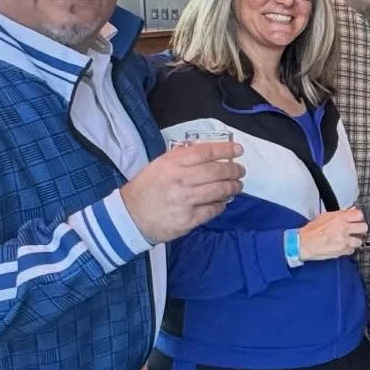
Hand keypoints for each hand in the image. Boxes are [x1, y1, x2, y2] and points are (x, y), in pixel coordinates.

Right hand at [122, 142, 243, 242]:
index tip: (238, 150)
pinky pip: (213, 210)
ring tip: (237, 185)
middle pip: (217, 171)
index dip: (226, 150)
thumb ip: (182, 157)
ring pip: (219, 190)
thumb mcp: (159, 165)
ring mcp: (186, 201)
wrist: (129, 217)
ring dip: (232, 187)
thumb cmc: (146, 188)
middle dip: (234, 170)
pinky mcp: (189, 219)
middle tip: (240, 170)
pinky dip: (221, 205)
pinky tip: (223, 202)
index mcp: (173, 163)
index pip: (206, 152)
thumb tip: (207, 151)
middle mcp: (181, 180)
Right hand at [297, 207, 368, 260]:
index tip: (358, 220)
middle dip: (361, 229)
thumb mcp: (325, 216)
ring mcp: (344, 240)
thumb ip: (339, 214)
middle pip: (364, 227)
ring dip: (355, 241)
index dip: (359, 218)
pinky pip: (352, 250)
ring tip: (348, 240)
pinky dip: (348, 249)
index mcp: (339, 217)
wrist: (303, 243)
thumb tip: (350, 212)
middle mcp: (343, 228)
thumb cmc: (311, 231)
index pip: (359, 214)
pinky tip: (342, 246)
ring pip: (360, 241)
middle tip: (357, 231)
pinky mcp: (342, 250)